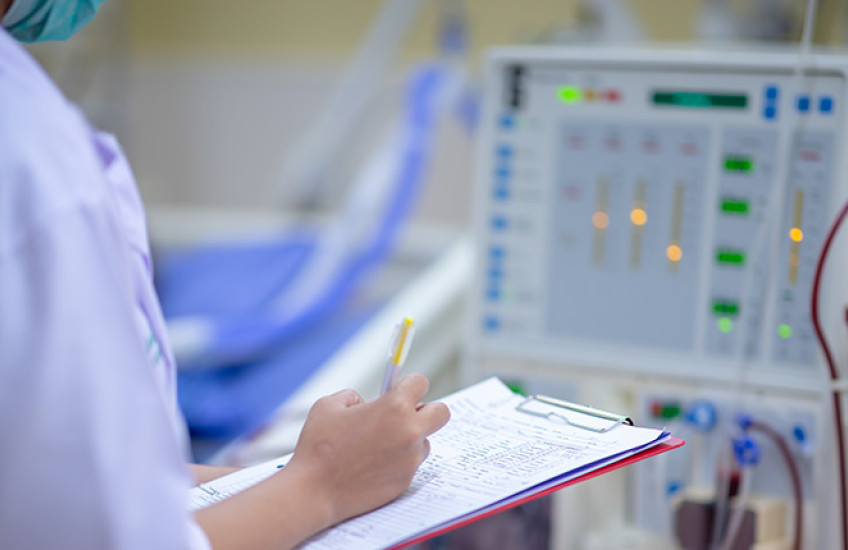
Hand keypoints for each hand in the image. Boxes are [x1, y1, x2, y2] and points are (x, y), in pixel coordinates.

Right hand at [285, 373, 449, 526]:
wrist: (314, 491)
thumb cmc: (317, 447)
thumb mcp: (329, 405)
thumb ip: (353, 397)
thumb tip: (365, 402)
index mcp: (394, 407)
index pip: (420, 383)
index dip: (408, 384)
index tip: (400, 389)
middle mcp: (409, 432)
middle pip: (441, 412)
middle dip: (427, 410)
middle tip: (406, 414)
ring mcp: (410, 459)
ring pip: (425, 441)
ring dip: (410, 438)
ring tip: (380, 444)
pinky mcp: (406, 481)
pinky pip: (411, 464)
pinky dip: (398, 461)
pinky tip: (374, 464)